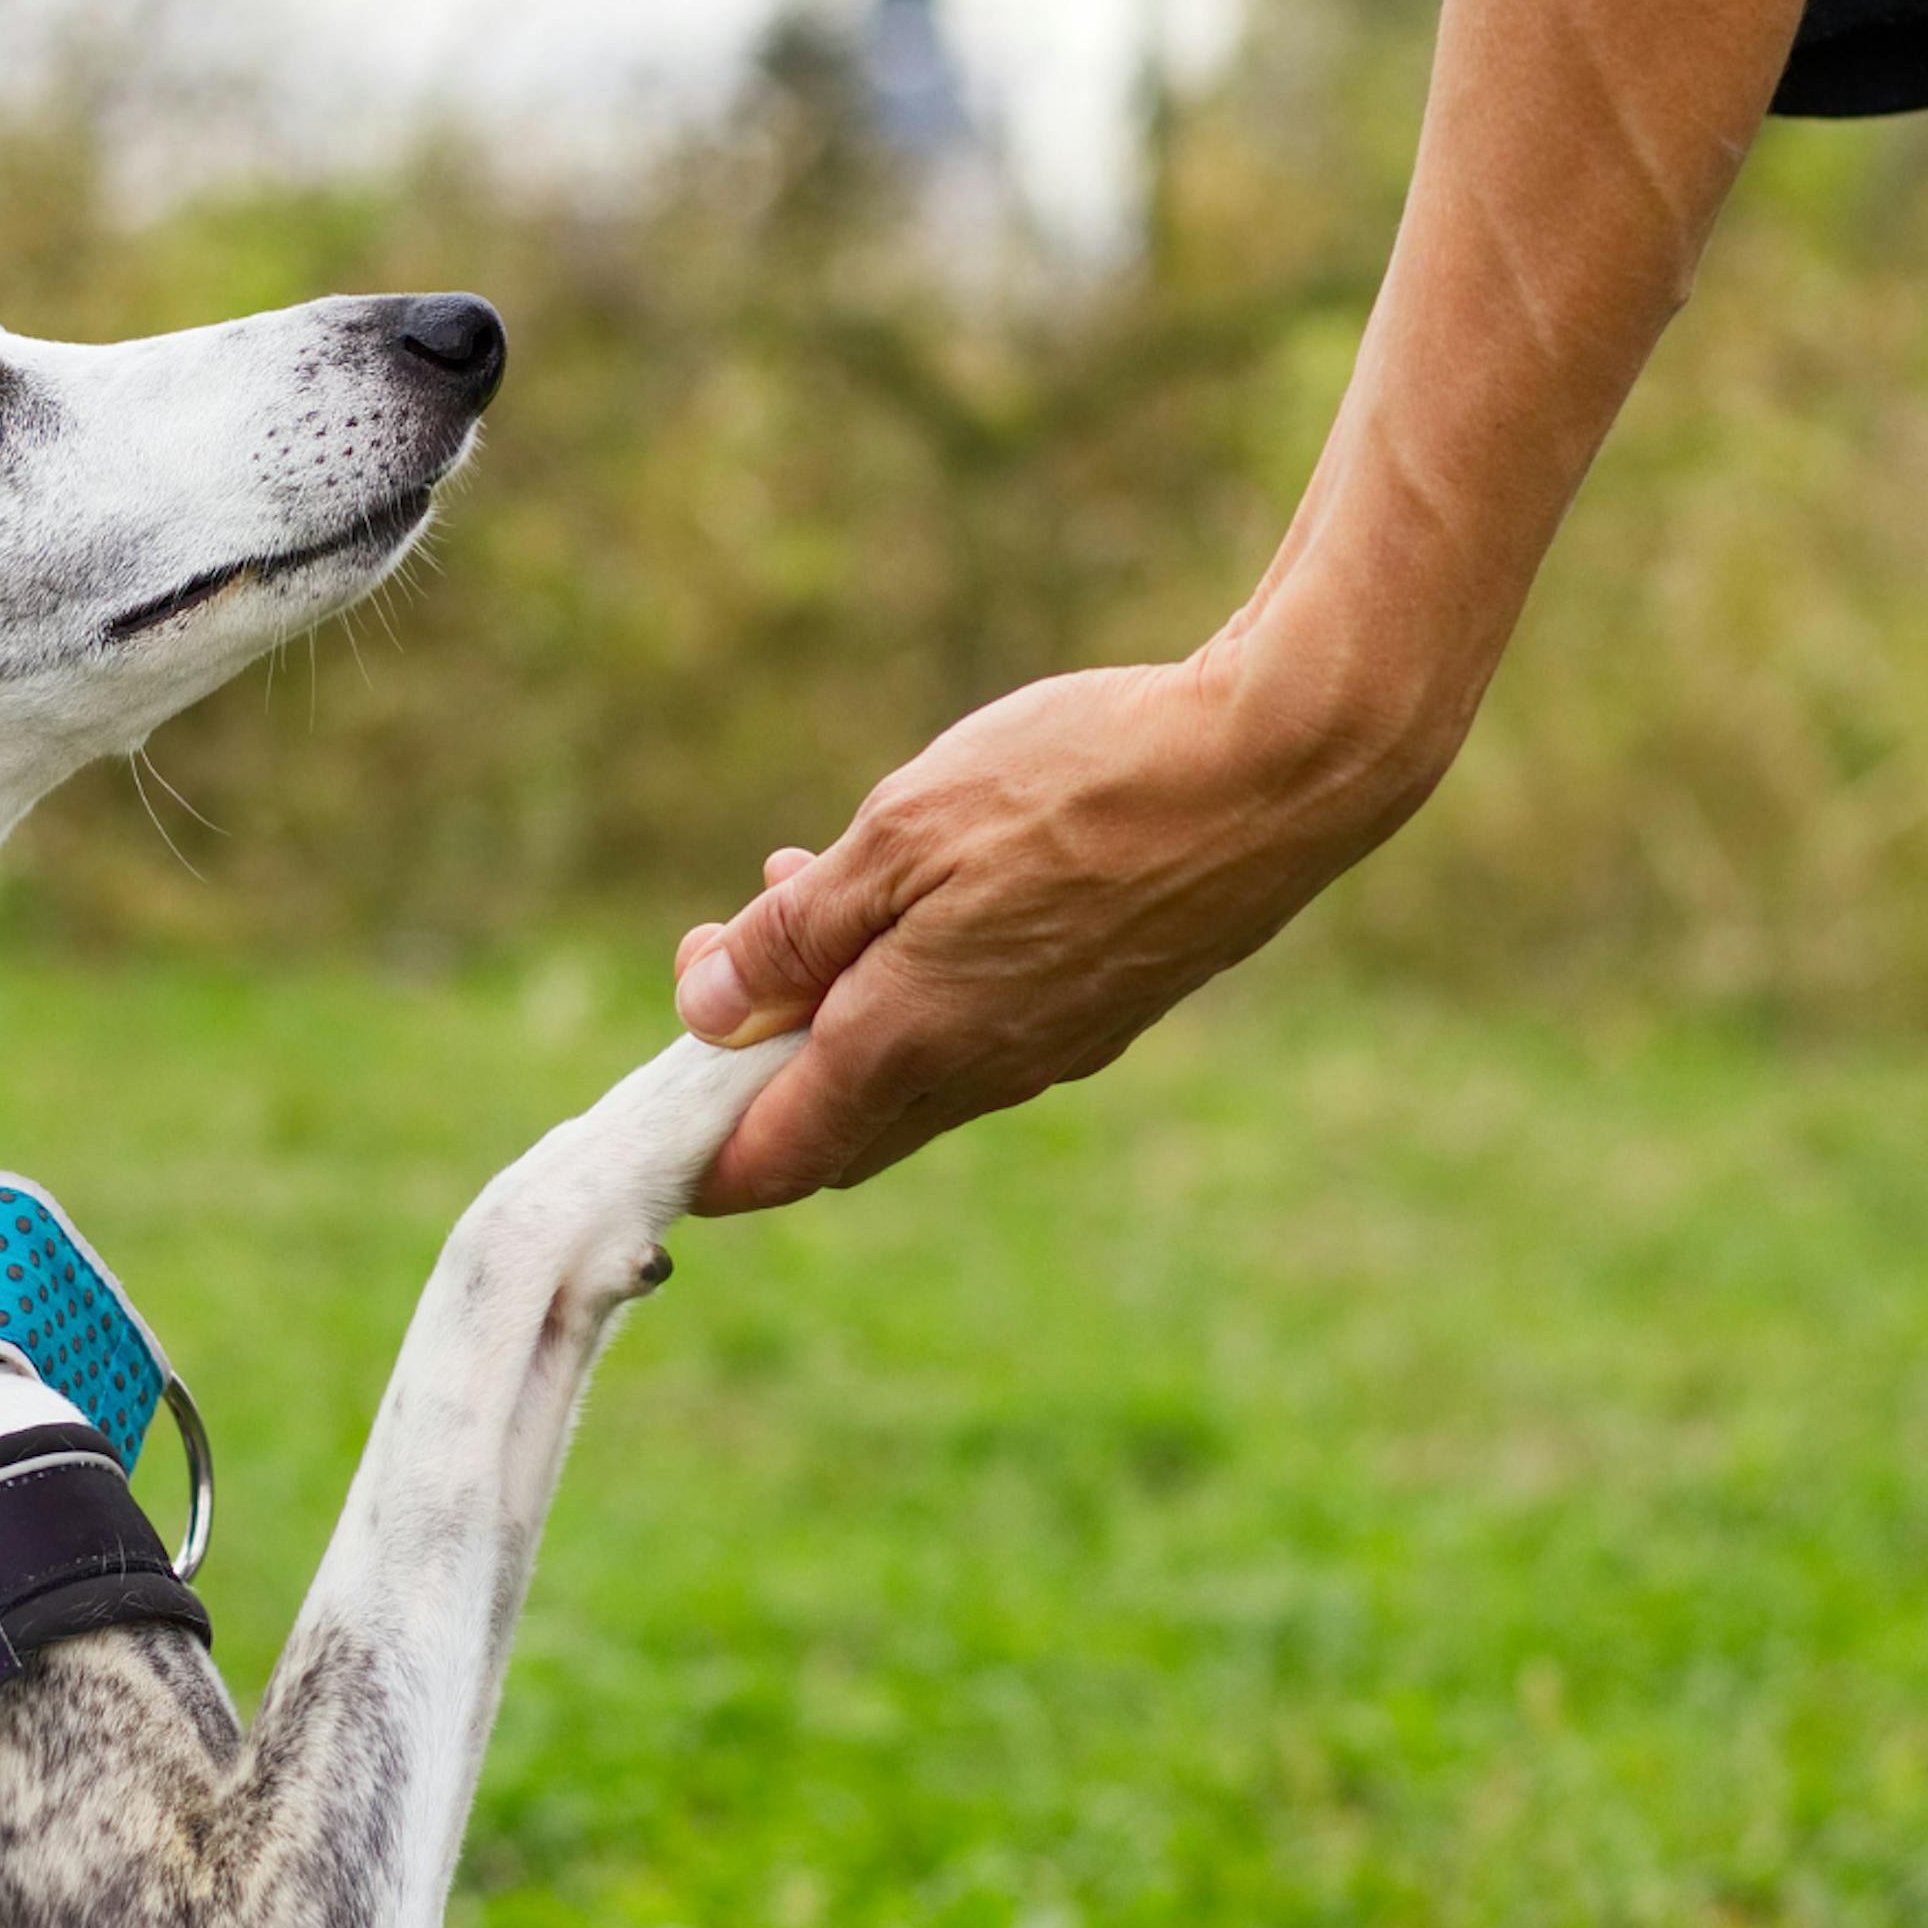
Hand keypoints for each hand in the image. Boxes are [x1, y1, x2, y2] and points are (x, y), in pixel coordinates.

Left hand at [668, 648, 1419, 1211]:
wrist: (1275, 771)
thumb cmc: (1079, 785)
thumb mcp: (897, 834)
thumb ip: (794, 933)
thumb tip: (703, 1009)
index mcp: (909, 1041)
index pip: (775, 1156)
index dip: (701, 1156)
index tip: (652, 1125)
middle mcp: (979, 1075)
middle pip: (835, 1128)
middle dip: (756, 1065)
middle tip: (722, 954)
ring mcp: (1049, 1051)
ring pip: (906, 1074)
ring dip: (835, 1011)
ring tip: (805, 883)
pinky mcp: (1102, 1012)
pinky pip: (974, 1036)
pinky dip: (912, 991)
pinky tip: (915, 893)